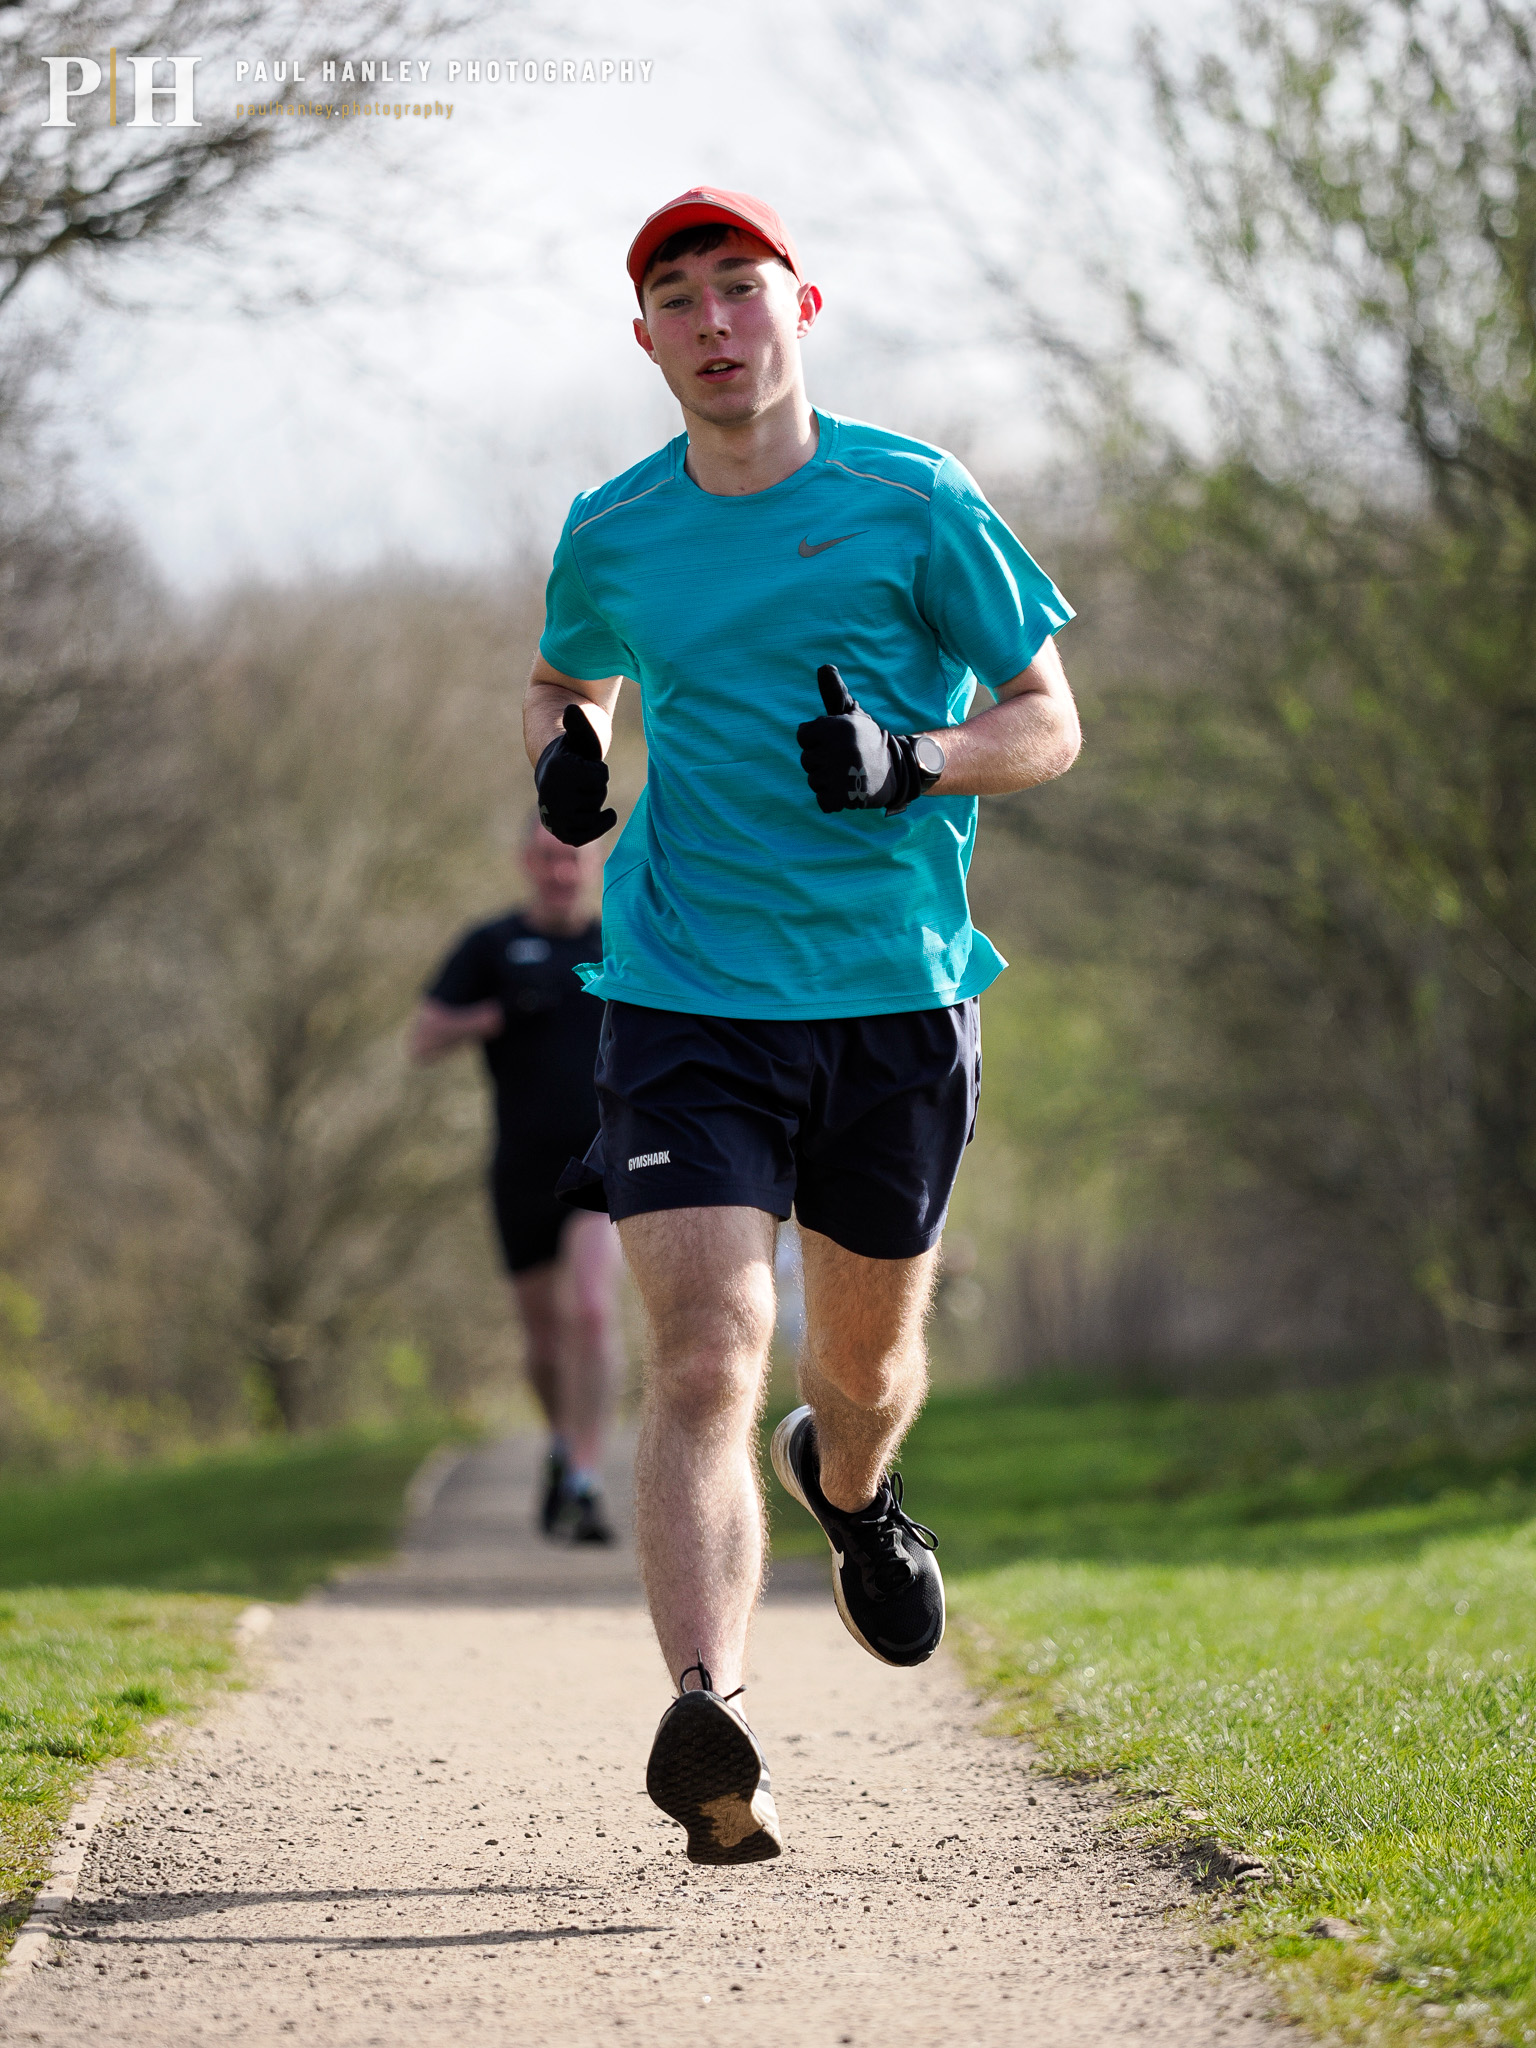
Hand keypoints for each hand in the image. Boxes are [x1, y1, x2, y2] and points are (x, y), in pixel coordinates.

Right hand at [535, 703, 616, 845]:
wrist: (555, 773)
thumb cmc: (575, 751)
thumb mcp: (579, 733)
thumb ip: (579, 722)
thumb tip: (571, 709)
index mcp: (558, 770)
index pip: (600, 777)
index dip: (598, 770)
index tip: (583, 765)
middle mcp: (551, 795)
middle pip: (597, 796)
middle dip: (596, 788)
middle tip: (580, 781)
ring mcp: (553, 816)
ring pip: (593, 815)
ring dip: (594, 805)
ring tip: (581, 794)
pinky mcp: (559, 831)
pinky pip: (584, 837)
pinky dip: (596, 828)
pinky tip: (603, 815)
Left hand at [796, 666, 923, 814]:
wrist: (897, 770)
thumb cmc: (867, 741)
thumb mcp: (853, 715)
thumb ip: (834, 693)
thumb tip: (824, 667)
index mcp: (838, 726)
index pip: (803, 735)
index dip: (817, 740)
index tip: (837, 741)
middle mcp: (840, 748)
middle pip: (806, 760)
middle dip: (822, 763)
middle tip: (846, 760)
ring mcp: (842, 774)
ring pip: (814, 781)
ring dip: (828, 782)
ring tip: (849, 775)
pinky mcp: (845, 797)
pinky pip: (823, 802)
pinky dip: (834, 801)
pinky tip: (849, 791)